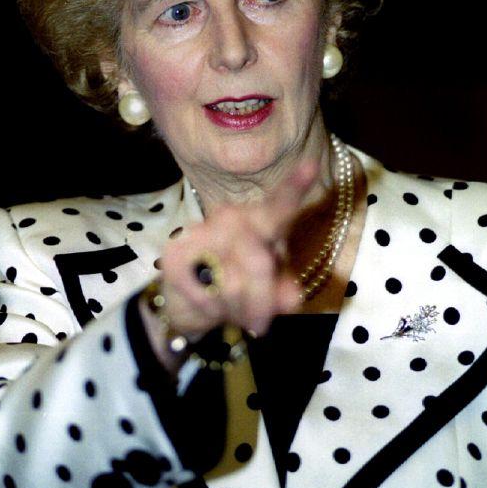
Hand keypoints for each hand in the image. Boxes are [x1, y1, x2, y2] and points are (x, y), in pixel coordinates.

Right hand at [152, 160, 318, 345]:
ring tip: (232, 309)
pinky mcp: (175, 254)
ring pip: (233, 284)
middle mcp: (230, 217)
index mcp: (259, 220)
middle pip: (259, 264)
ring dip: (237, 310)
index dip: (294, 188)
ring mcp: (199, 232)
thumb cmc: (238, 287)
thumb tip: (291, 297)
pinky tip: (207, 304)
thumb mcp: (270, 292)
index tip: (311, 166)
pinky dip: (212, 310)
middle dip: (262, 301)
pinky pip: (206, 294)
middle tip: (259, 321)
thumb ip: (284, 292)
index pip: (279, 207)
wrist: (190, 303)